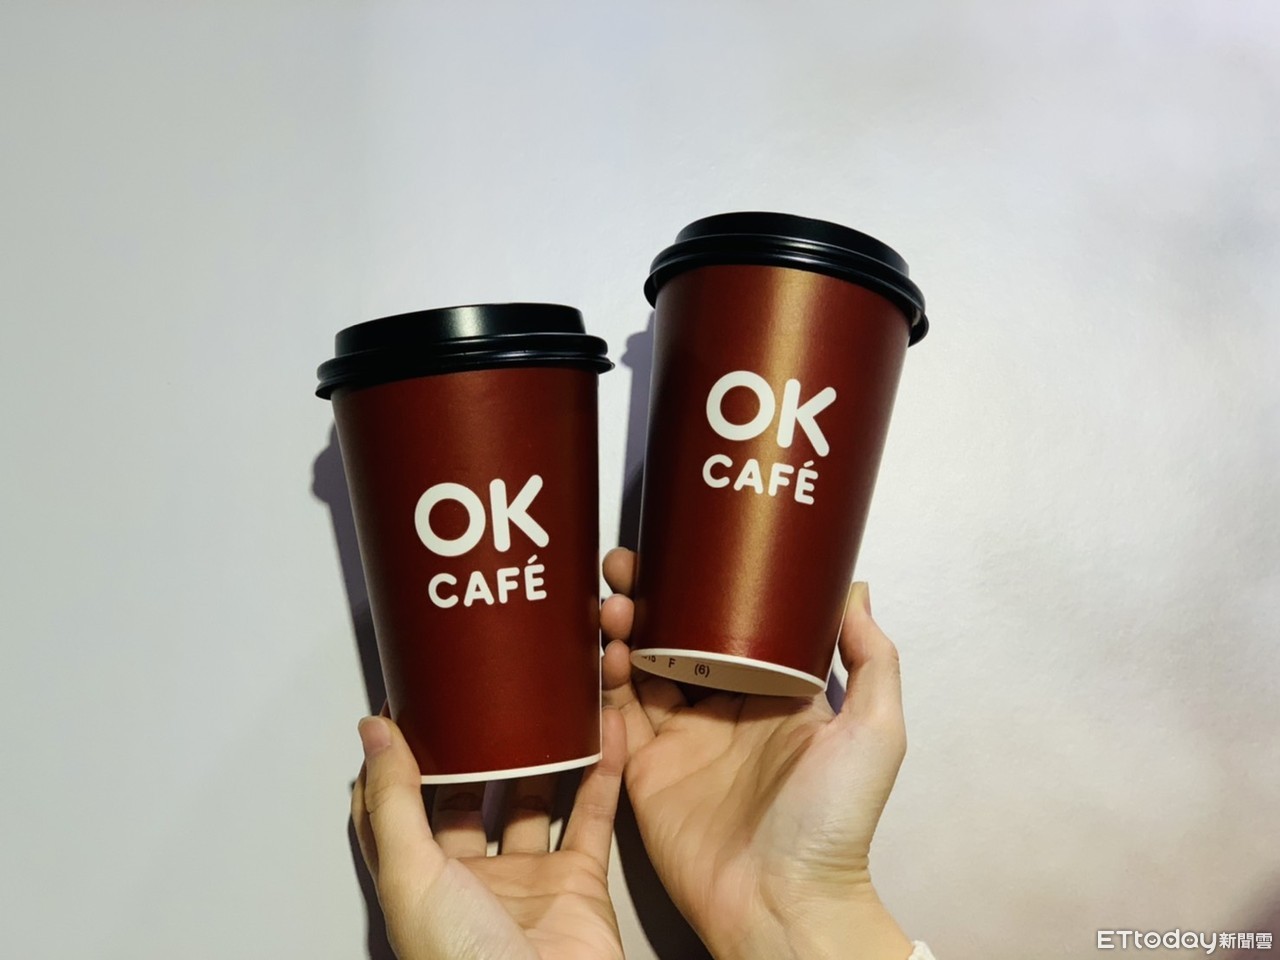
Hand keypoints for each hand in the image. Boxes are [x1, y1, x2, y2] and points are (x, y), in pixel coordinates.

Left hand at [351, 708, 626, 959]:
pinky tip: (601, 735)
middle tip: (481, 700)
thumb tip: (373, 734)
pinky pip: (592, 815)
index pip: (396, 810)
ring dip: (541, 757)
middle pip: (470, 801)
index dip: (396, 761)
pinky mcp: (579, 883)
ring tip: (541, 708)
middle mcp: (471, 881)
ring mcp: (527, 881)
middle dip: (476, 752)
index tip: (406, 708)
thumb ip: (394, 799)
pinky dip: (600, 771)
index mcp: (418, 882)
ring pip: (535, 802)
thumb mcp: (412, 875)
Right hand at [600, 548, 912, 959]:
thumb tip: (855, 586)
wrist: (784, 902)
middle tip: (625, 566)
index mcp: (773, 694)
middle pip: (677, 637)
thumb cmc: (834, 821)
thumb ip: (870, 659)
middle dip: (650, 598)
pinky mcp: (647, 771)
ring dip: (622, 630)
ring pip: (640, 668)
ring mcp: (682, 740)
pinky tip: (599, 652)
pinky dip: (602, 682)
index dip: (703, 585)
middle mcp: (725, 710)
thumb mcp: (874, 731)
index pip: (731, 622)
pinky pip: (617, 717)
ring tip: (611, 604)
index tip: (681, 548)